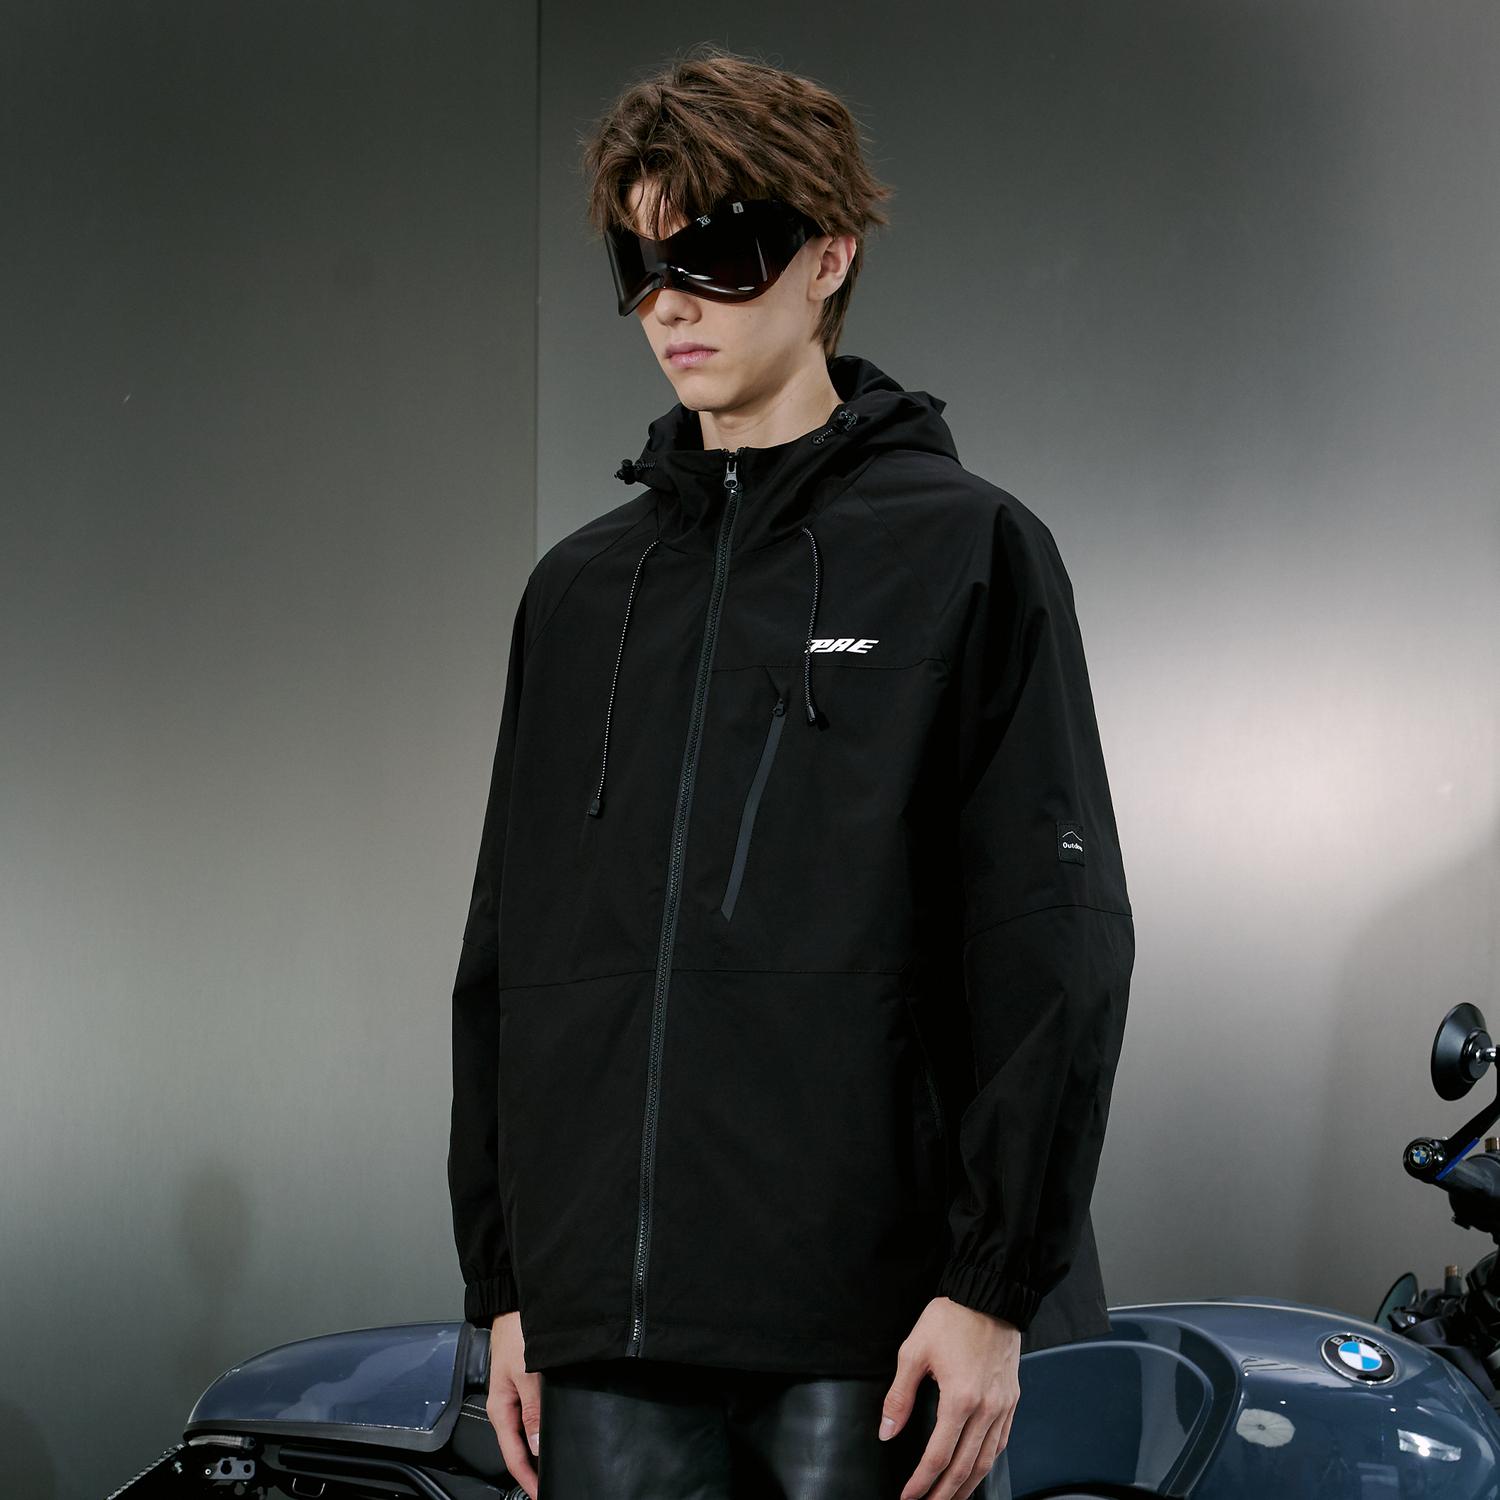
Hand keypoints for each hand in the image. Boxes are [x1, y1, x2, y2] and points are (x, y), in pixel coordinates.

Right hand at [485, 1310, 542, 1498]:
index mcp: (500, 1408)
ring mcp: (516, 1395)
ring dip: (539, 1448)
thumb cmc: (517, 1331)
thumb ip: (532, 1410)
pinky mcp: (526, 1383)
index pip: (513, 1456)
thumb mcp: (527, 1373)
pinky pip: (533, 1414)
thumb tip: (536, 1445)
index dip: (527, 1479)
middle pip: (519, 1447)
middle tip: (552, 1481)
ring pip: (527, 1431)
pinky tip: (553, 1430)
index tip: (541, 1493)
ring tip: (555, 1462)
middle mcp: (506, 1405)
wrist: (515, 1303)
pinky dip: (542, 1427)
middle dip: (534, 1467)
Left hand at [879, 1297, 1020, 1499]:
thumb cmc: (952, 1318)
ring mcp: (1002, 1406)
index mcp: (960, 1399)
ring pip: (986, 1461)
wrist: (989, 1294)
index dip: (922, 1481)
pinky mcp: (1011, 1399)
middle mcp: (986, 1409)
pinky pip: (1001, 1443)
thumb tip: (887, 1430)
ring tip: (950, 1497)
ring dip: (967, 1486)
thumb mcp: (914, 1351)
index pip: (939, 1456)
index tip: (909, 1496)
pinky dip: (987, 1463)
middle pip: (965, 1468)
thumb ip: (899, 1396)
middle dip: (944, 1493)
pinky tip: (977, 1469)